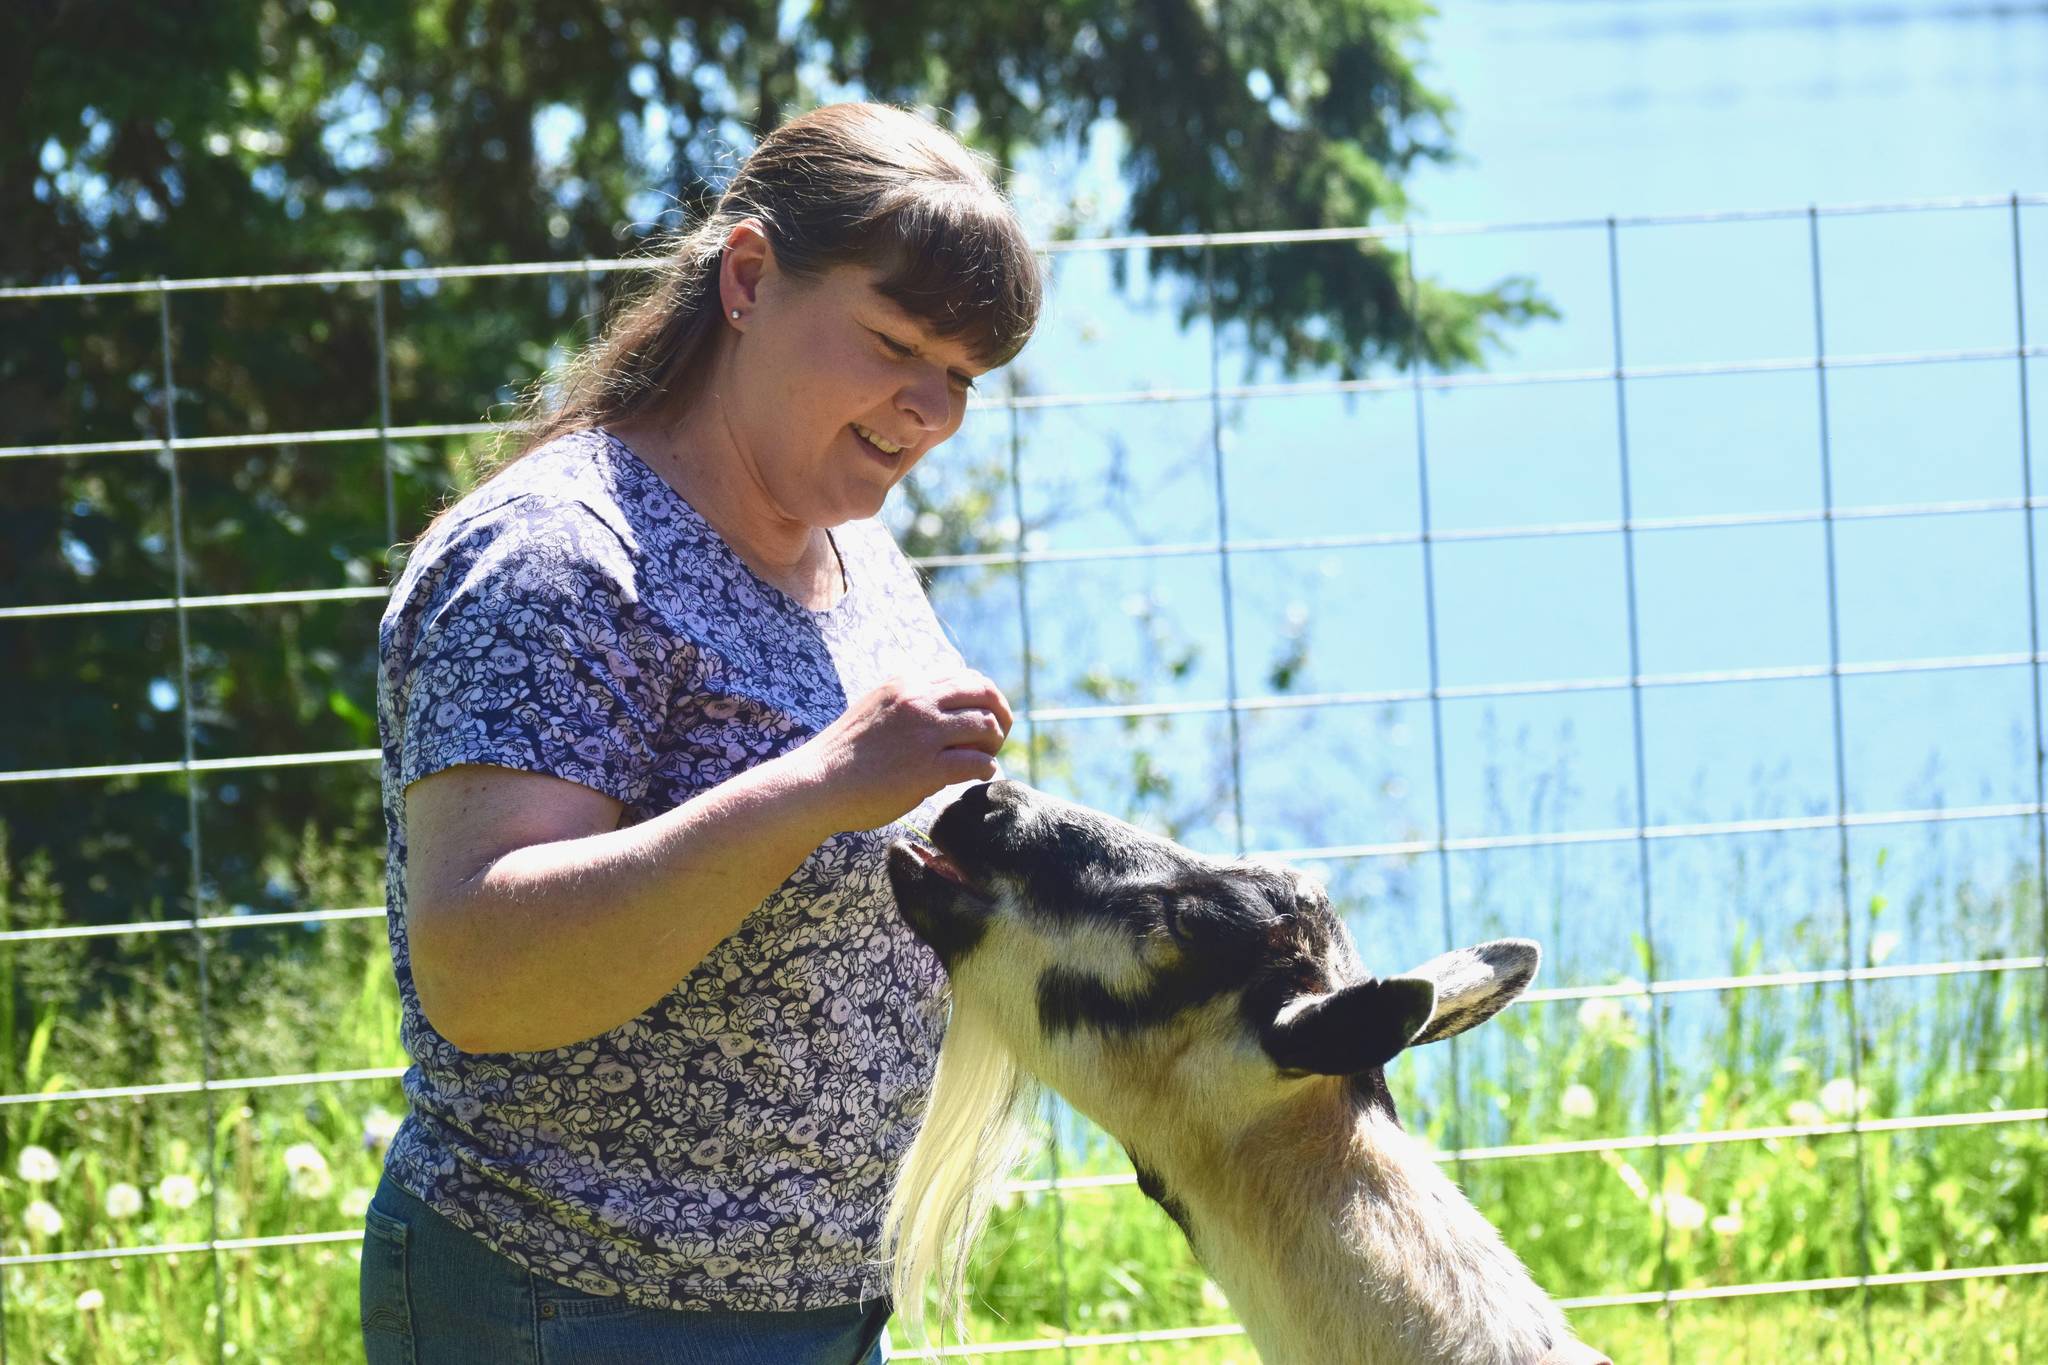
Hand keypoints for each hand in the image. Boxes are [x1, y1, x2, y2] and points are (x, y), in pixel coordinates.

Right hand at [798, 671, 1013, 830]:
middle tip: (999, 735)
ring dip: (994, 744)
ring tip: (985, 758)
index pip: (963, 677)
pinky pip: (977, 762)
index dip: (982, 697)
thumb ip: (908, 703)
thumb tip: (943, 711)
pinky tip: (979, 776)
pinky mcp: (927, 768)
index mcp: (906, 682)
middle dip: (1000, 712)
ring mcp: (923, 733)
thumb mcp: (876, 708)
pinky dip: (986, 769)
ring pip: (986, 726)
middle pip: (983, 691)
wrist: (817, 783)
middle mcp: (918, 700)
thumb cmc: (844, 754)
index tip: (983, 716)